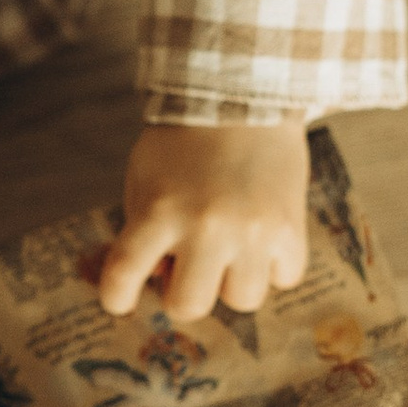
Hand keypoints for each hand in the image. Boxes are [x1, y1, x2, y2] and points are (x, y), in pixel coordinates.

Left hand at [98, 114, 311, 321]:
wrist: (245, 99)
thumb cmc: (185, 144)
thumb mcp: (145, 179)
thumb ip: (143, 229)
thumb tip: (157, 279)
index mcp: (160, 213)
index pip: (123, 277)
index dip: (116, 299)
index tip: (122, 302)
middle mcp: (206, 228)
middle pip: (188, 307)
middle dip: (183, 293)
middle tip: (186, 270)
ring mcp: (253, 232)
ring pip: (242, 300)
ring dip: (231, 281)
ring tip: (231, 250)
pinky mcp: (291, 230)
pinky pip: (284, 279)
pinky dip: (272, 266)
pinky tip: (263, 238)